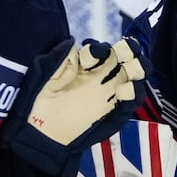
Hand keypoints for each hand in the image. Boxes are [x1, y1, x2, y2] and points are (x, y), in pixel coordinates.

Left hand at [7, 38, 146, 173]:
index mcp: (84, 65)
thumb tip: (72, 42)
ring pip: (133, 74)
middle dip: (129, 51)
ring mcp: (110, 92)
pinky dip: (134, 93)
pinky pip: (132, 100)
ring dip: (137, 68)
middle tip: (126, 52)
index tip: (91, 56)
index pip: (100, 50)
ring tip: (133, 70)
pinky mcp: (116, 111)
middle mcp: (100, 75)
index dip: (98, 49)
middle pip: (123, 57)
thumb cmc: (39, 102)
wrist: (44, 134)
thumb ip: (57, 59)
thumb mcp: (43, 77)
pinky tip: (126, 91)